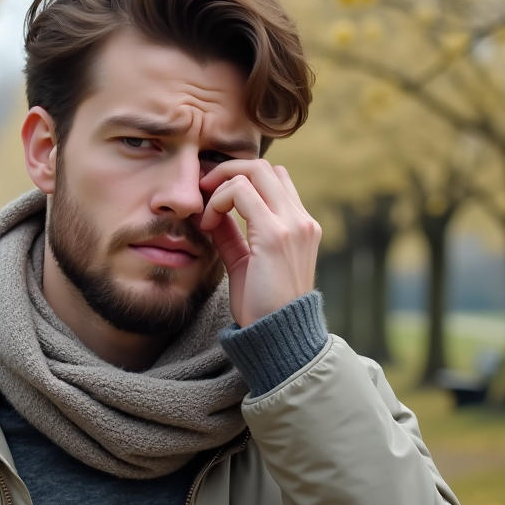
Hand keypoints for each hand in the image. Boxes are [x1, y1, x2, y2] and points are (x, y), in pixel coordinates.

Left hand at [198, 160, 320, 327]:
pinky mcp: (275, 234)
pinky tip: (207, 224)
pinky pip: (240, 192)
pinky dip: (218, 201)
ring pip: (254, 171)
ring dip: (221, 183)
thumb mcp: (245, 261)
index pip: (273, 178)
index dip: (240, 178)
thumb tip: (209, 209)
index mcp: (300, 225)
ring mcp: (292, 224)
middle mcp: (301, 220)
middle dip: (227, 170)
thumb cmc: (262, 305)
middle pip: (264, 166)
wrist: (277, 337)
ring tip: (206, 212)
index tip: (213, 196)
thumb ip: (231, 233)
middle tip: (202, 190)